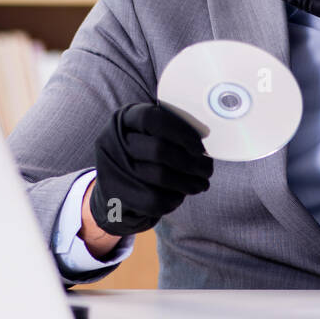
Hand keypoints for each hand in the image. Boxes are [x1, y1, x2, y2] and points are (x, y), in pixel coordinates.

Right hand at [89, 102, 212, 236]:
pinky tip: (179, 195)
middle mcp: (112, 141)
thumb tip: (205, 139)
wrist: (113, 186)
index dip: (180, 132)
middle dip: (190, 163)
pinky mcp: (117, 195)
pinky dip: (173, 199)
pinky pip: (153, 199)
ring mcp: (112, 169)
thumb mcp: (146, 133)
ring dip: (188, 183)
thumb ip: (169, 130)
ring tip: (201, 184)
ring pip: (159, 176)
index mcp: (124, 119)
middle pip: (159, 150)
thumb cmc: (140, 155)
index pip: (152, 118)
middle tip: (208, 170)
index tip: (200, 147)